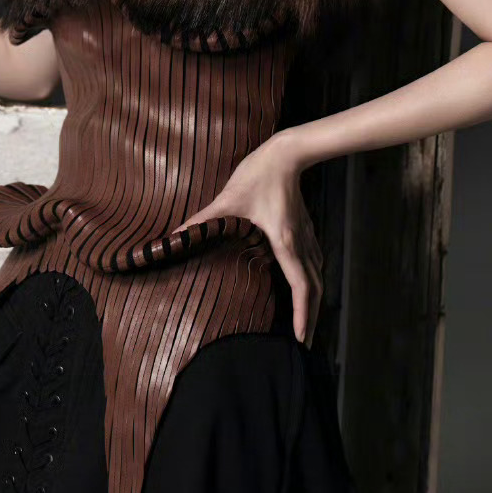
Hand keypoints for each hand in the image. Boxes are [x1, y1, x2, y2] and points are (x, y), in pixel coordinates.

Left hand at [172, 133, 322, 347]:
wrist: (286, 152)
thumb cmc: (258, 174)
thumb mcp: (227, 199)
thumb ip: (202, 220)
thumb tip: (173, 236)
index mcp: (285, 242)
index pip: (302, 286)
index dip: (302, 314)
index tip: (300, 337)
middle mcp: (301, 243)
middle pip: (316, 287)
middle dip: (311, 316)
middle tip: (304, 340)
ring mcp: (306, 234)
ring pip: (318, 274)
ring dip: (314, 298)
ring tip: (306, 317)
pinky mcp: (305, 226)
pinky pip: (314, 260)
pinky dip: (313, 278)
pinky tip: (306, 280)